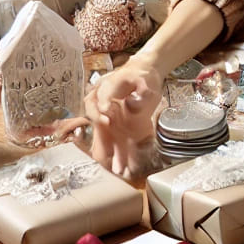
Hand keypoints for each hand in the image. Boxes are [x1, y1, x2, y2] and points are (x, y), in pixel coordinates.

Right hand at [85, 58, 164, 177]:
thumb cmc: (142, 76)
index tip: (106, 120)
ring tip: (117, 169)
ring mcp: (108, 117)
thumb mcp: (145, 80)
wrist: (144, 75)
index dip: (100, 110)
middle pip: (98, 124)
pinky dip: (119, 154)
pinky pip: (115, 142)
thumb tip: (133, 102)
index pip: (99, 99)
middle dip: (102, 141)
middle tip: (106, 155)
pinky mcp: (116, 127)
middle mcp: (102, 104)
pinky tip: (124, 167)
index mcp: (106, 88)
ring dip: (110, 153)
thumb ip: (141, 91)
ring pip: (106, 137)